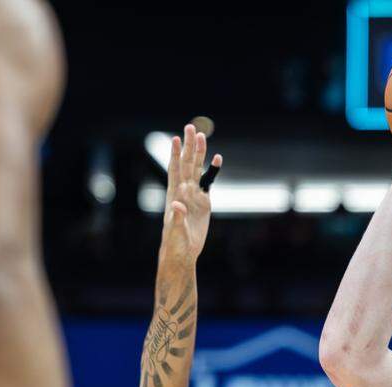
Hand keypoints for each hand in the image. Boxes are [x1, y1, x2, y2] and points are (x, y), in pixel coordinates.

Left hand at [160, 123, 222, 268]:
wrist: (183, 252)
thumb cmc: (175, 243)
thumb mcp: (175, 231)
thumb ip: (176, 218)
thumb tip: (177, 204)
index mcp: (174, 196)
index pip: (174, 170)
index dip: (175, 155)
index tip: (176, 139)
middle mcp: (183, 192)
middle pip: (187, 164)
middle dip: (189, 147)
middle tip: (191, 128)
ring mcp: (194, 196)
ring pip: (197, 170)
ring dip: (200, 154)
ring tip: (202, 137)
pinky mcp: (203, 203)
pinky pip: (208, 183)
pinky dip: (212, 171)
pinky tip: (217, 159)